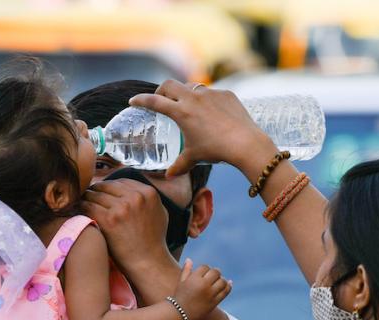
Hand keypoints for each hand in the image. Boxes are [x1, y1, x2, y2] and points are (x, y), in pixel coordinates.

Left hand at [82, 179, 171, 275]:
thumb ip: (147, 198)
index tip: (101, 194)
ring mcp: (122, 208)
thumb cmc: (153, 241)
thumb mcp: (160, 212)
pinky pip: (88, 206)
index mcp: (148, 192)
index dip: (109, 187)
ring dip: (86, 199)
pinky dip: (81, 208)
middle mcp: (136, 197)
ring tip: (81, 205)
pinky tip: (79, 213)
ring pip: (94, 194)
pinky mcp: (109, 220)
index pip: (120, 181)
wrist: (148, 262)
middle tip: (87, 198)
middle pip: (106, 186)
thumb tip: (133, 188)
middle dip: (96, 191)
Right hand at [129, 80, 277, 177]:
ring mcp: (210, 94)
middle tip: (161, 99)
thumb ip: (180, 165)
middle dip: (162, 90)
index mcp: (181, 112)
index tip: (133, 101)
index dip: (141, 100)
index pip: (154, 101)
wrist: (245, 143)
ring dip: (185, 93)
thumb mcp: (194, 157)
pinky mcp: (226, 94)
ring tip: (188, 106)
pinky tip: (212, 113)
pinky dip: (207, 101)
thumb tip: (169, 176)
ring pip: (192, 86)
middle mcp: (193, 98)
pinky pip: (212, 94)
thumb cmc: (216, 150)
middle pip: (169, 85)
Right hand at [173, 259, 231, 319]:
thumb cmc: (179, 297)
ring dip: (221, 279)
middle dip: (215, 273)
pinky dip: (229, 286)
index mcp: (194, 279)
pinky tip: (229, 283)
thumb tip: (190, 259)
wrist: (180, 314)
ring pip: (222, 281)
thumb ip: (186, 270)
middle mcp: (203, 285)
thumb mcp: (181, 282)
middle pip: (216, 272)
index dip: (205, 269)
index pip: (205, 267)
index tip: (203, 273)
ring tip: (218, 281)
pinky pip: (226, 291)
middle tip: (213, 276)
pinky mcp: (215, 302)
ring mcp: (210, 294)